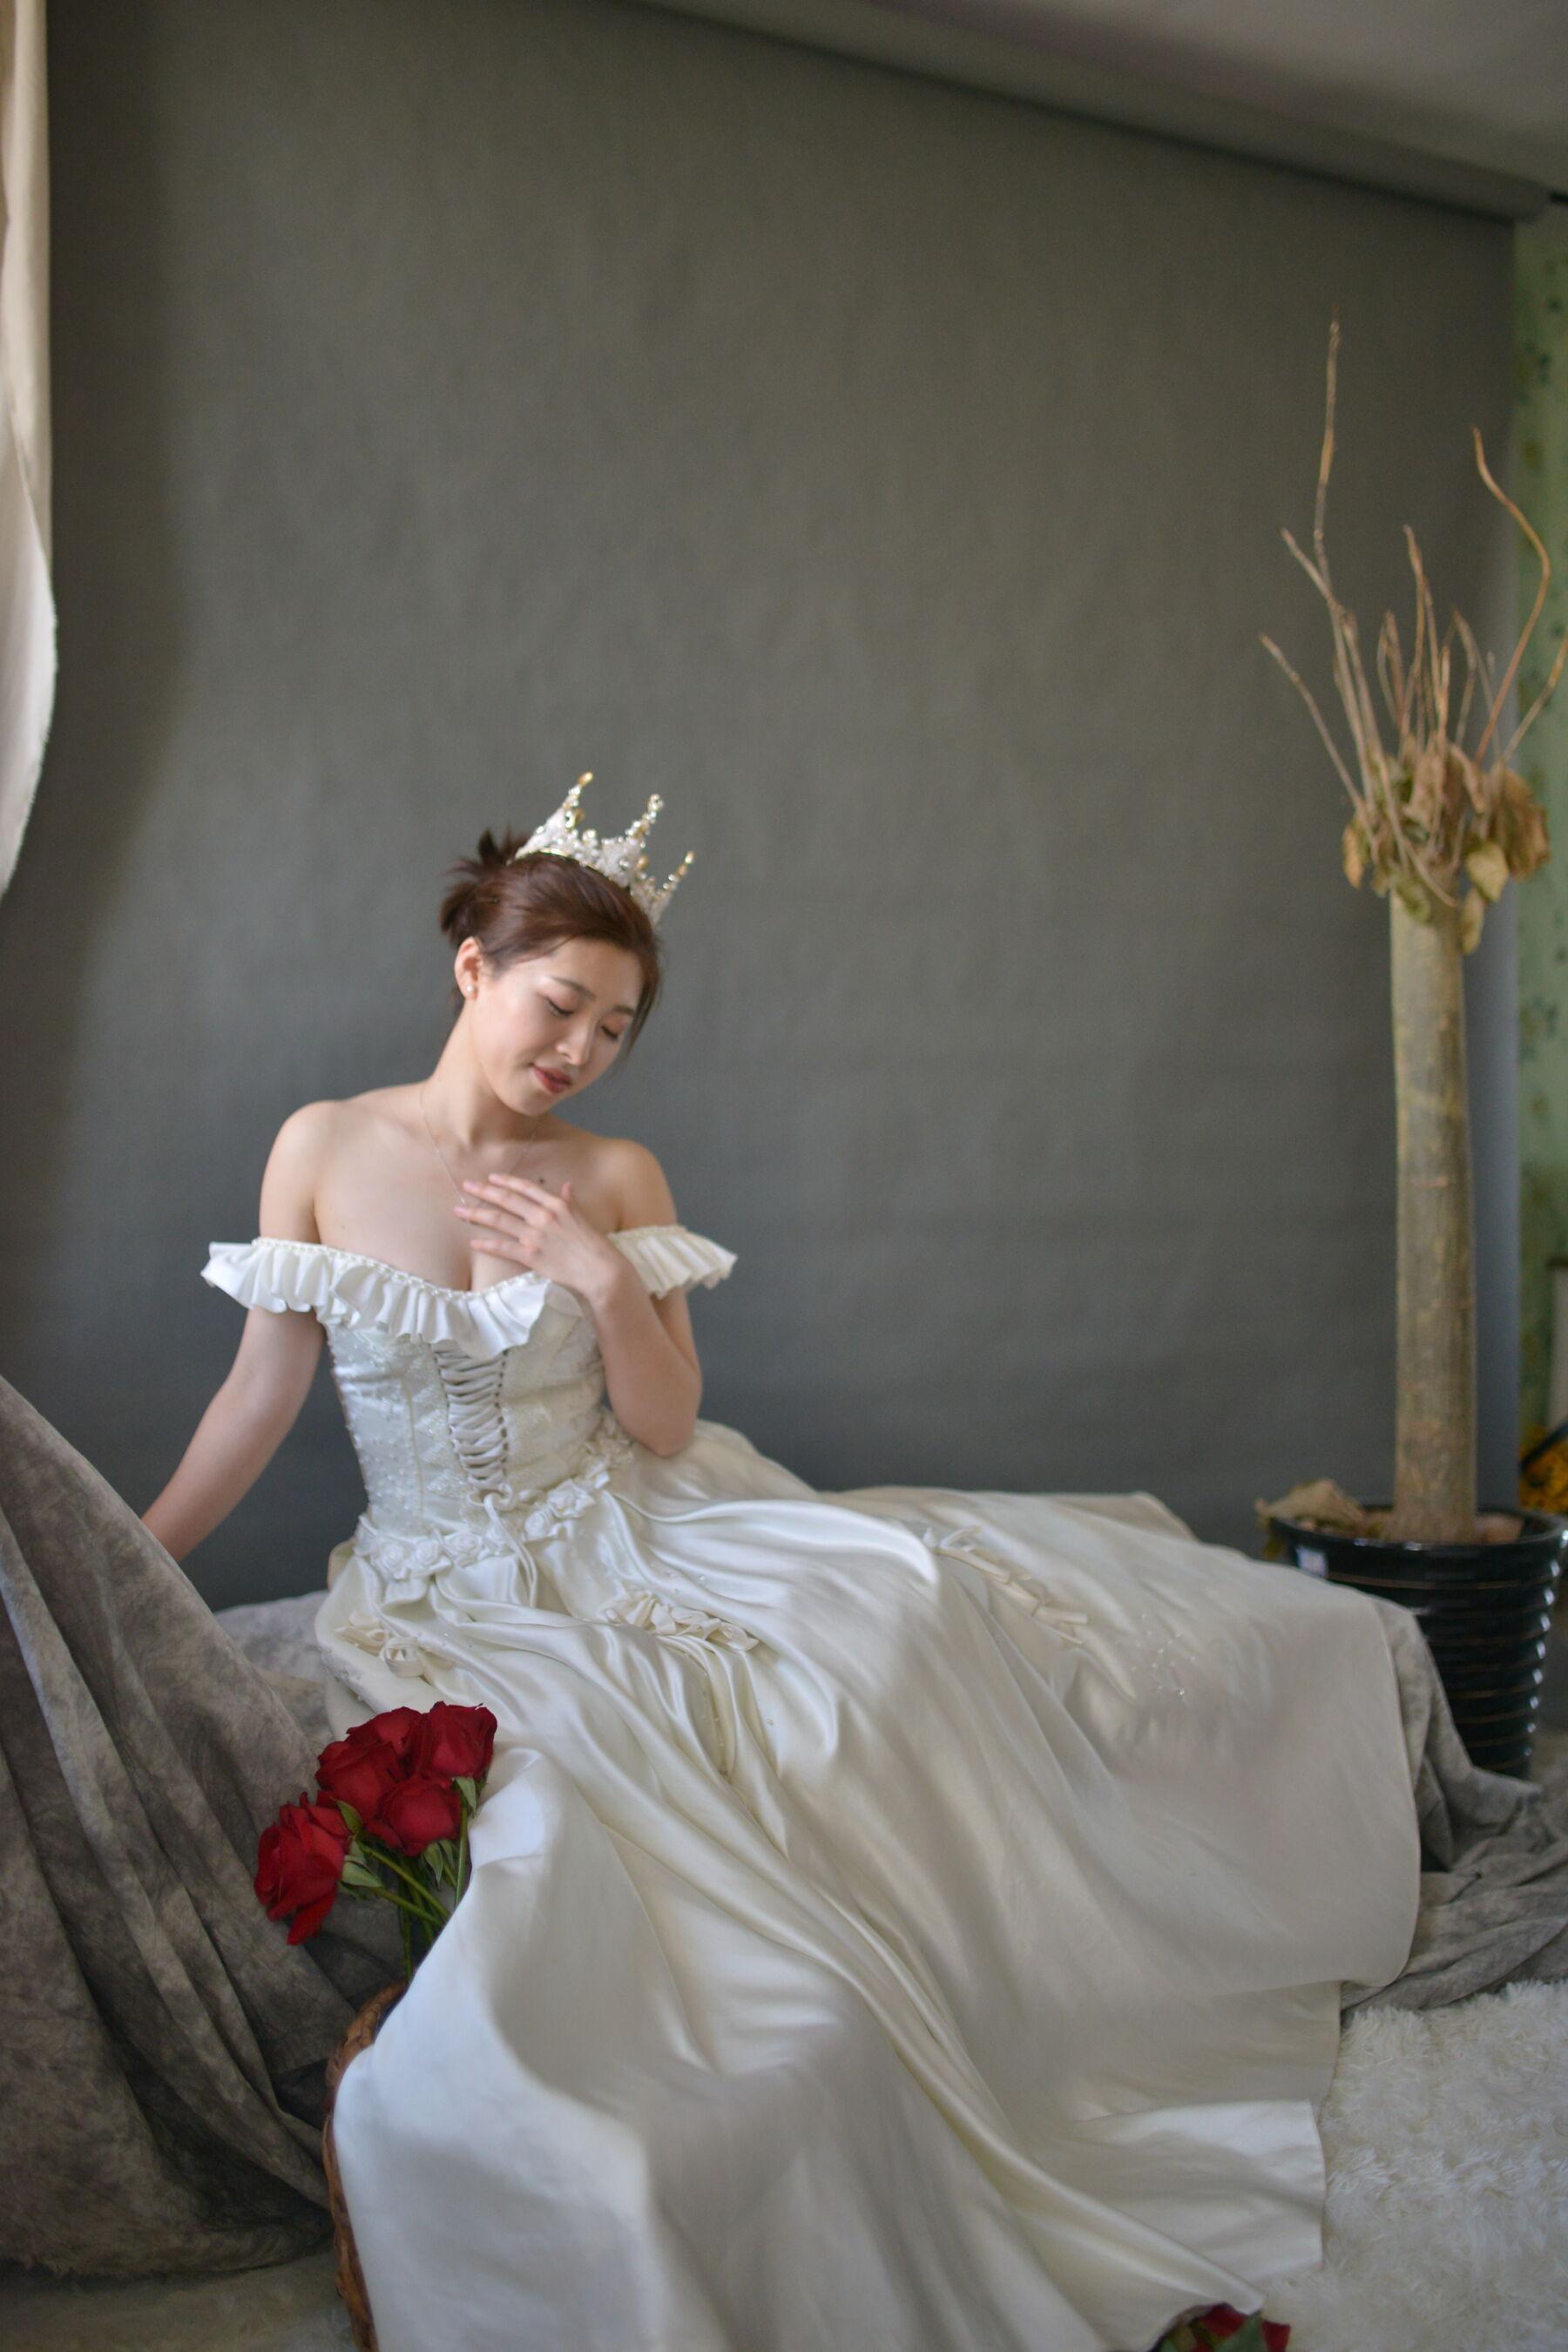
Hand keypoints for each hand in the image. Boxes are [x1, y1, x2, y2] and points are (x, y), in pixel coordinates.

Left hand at [454, 1175, 625, 1307]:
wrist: (599, 1270)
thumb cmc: (594, 1244)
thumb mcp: (583, 1216)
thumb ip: (571, 1200)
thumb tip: (567, 1185)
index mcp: (556, 1204)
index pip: (525, 1188)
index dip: (506, 1181)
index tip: (491, 1177)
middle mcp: (543, 1216)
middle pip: (506, 1200)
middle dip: (483, 1191)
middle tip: (466, 1185)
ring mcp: (535, 1235)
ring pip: (499, 1221)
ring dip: (477, 1214)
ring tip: (460, 1210)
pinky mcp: (531, 1256)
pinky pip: (503, 1248)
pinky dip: (486, 1245)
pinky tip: (473, 1242)